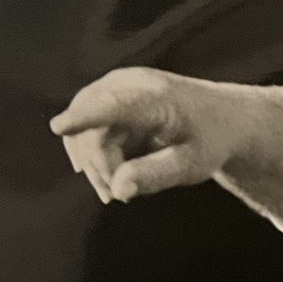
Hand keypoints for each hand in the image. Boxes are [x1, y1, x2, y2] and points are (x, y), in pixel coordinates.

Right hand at [50, 67, 246, 203]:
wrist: (222, 118)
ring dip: (94, 166)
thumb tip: (119, 191)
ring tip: (117, 192)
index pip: (116, 107)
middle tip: (118, 197)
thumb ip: (156, 176)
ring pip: (83, 131)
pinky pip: (84, 130)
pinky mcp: (106, 98)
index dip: (86, 117)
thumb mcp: (193, 164)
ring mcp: (113, 88)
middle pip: (93, 130)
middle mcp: (128, 84)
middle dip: (100, 167)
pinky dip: (93, 157)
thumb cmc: (211, 140)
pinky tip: (110, 176)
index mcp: (157, 97)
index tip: (60, 127)